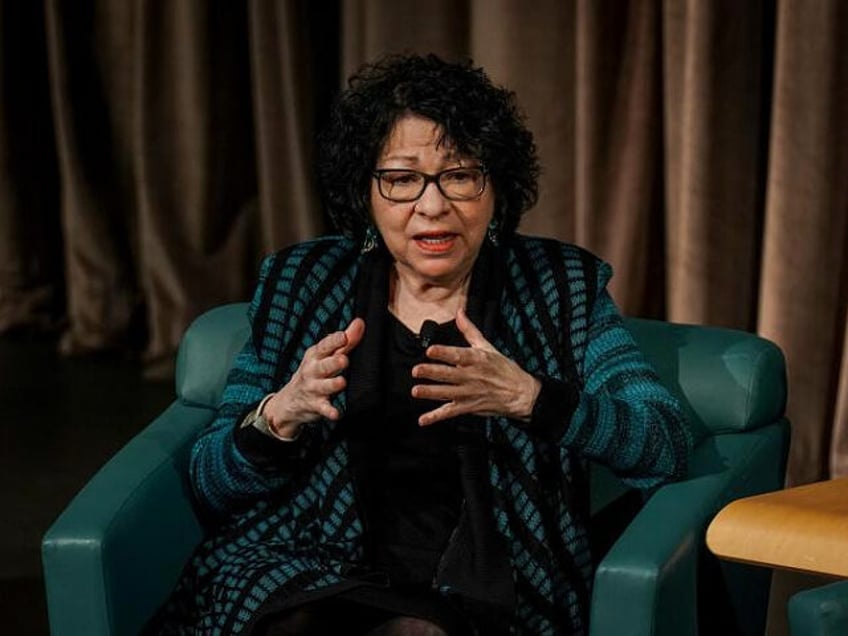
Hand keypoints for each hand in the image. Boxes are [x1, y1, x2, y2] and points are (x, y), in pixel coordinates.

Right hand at [263, 318, 364, 436]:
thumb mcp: (325, 355)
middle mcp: (313, 370)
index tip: (343, 337)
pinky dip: (329, 411)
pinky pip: (323, 408)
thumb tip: (360, 322)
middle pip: (324, 365)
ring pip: (324, 386)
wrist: (291, 400)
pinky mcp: (315, 405)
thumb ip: (345, 341)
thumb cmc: (314, 371)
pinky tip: (336, 414)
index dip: (334, 341)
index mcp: (316, 355)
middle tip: (344, 360)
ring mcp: (313, 388)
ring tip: (341, 382)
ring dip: (332, 385)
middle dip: (333, 362)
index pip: (325, 346)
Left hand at [411, 308, 540, 425]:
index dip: (444, 353)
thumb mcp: (488, 347)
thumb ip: (470, 330)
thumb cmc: (503, 368)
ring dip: (431, 392)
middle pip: (449, 374)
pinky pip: (450, 412)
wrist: (520, 393)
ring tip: (416, 391)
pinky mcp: (469, 407)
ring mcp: (469, 393)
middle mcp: (472, 376)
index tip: (430, 350)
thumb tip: (459, 312)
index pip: (458, 355)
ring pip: (447, 393)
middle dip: (432, 373)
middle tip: (416, 370)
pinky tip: (423, 419)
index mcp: (477, 360)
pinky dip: (436, 417)